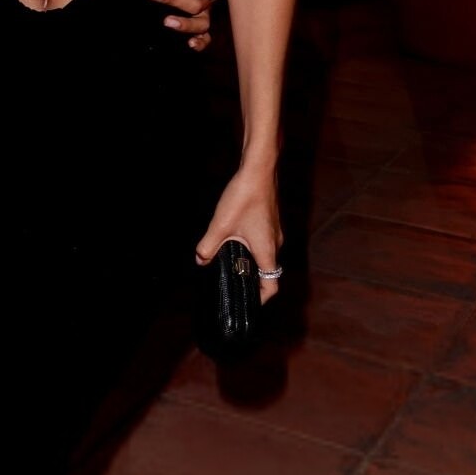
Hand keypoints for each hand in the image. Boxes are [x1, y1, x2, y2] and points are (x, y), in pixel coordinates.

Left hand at [196, 166, 282, 301]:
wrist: (259, 169)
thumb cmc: (244, 196)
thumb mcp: (220, 224)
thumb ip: (208, 246)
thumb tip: (200, 260)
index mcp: (267, 250)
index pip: (272, 285)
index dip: (261, 299)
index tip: (247, 305)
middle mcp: (275, 244)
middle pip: (268, 272)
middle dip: (252, 282)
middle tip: (233, 287)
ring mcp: (275, 232)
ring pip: (265, 256)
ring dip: (250, 264)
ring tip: (230, 266)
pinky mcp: (270, 221)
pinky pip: (263, 243)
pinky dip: (251, 249)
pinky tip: (234, 242)